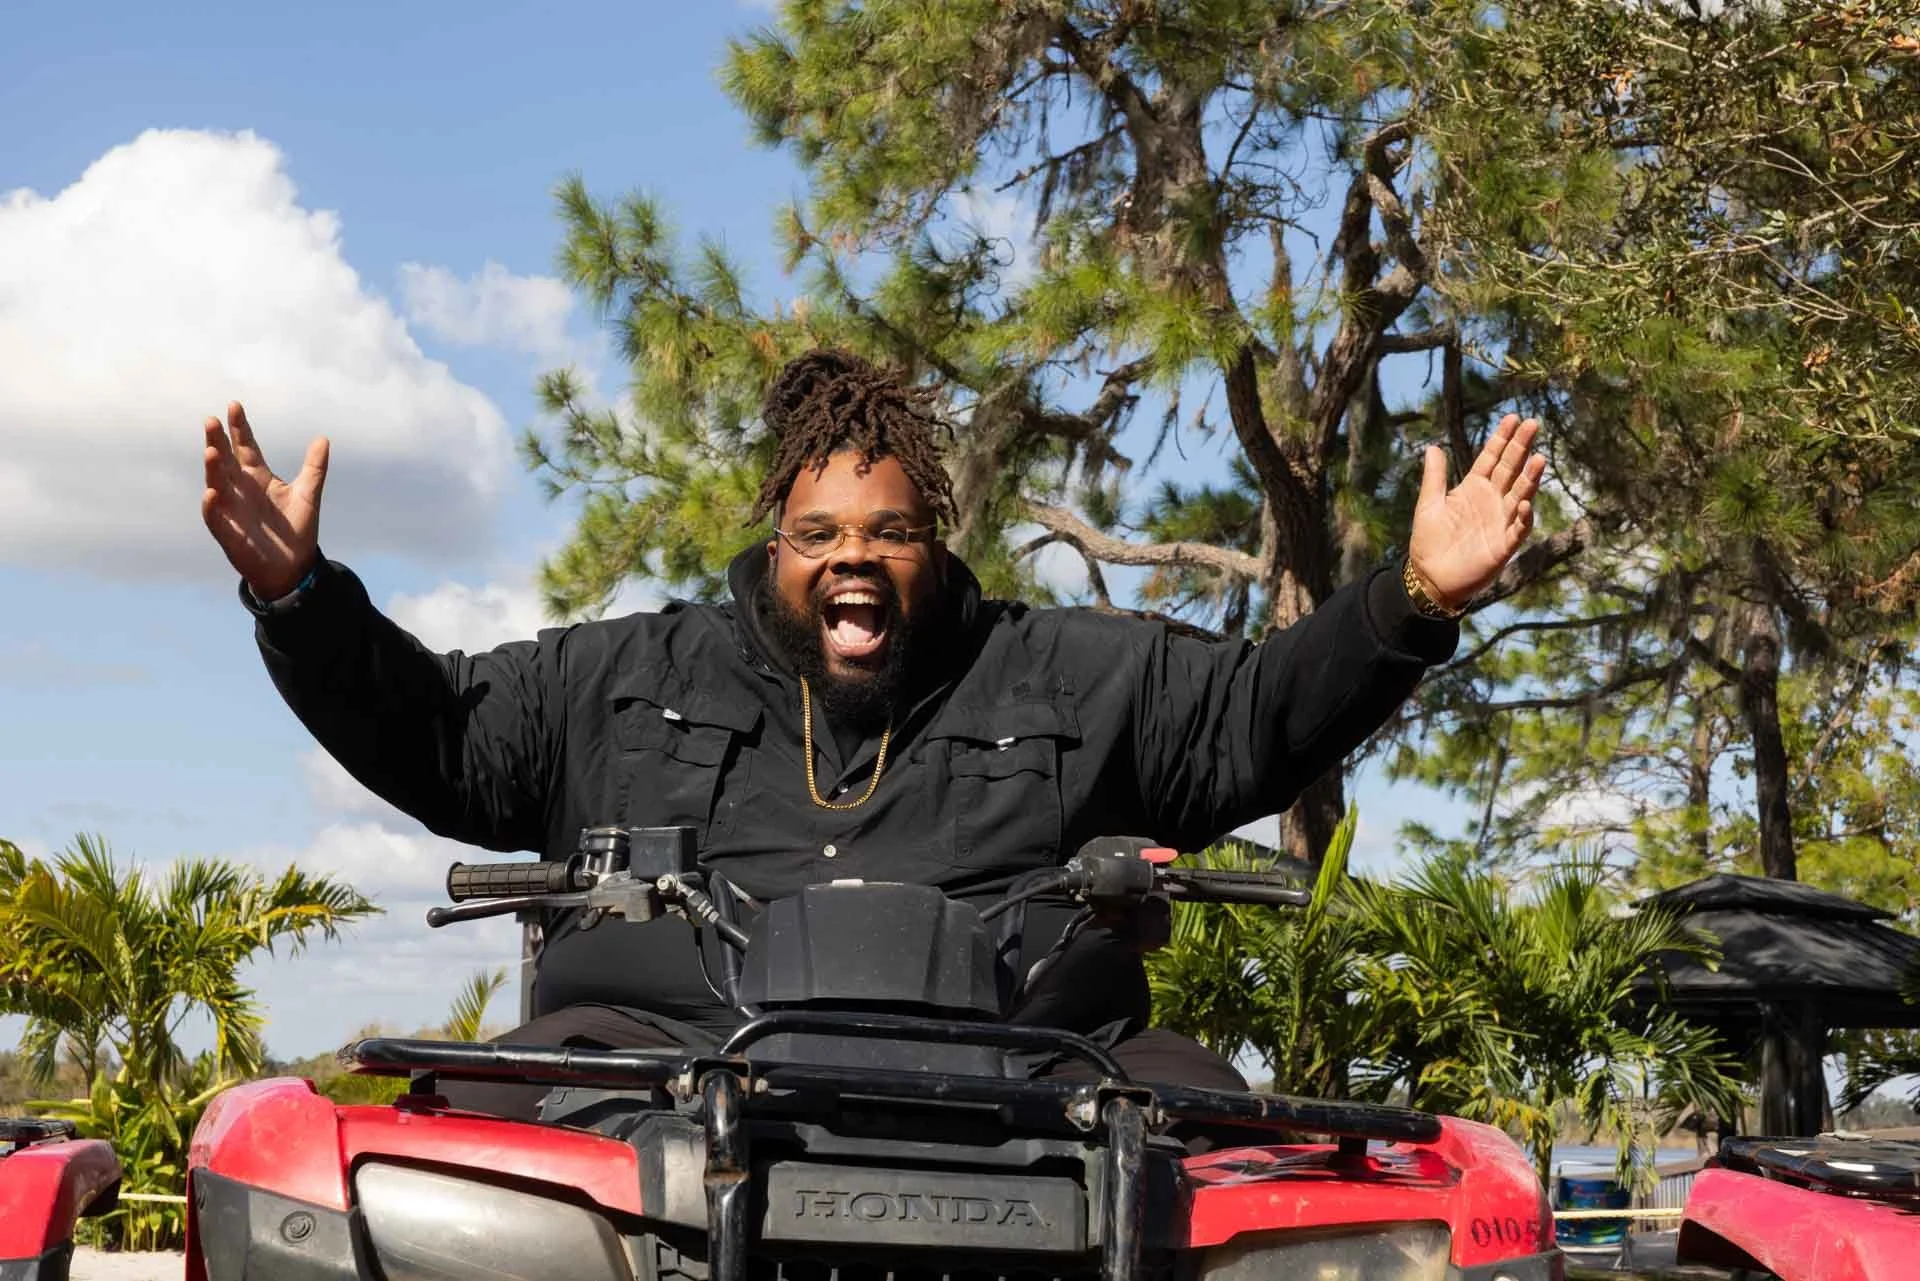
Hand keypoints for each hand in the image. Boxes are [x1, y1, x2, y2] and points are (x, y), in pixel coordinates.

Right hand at [201, 402, 329, 600]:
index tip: (234, 405)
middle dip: (218, 441)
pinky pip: (216, 517)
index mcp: (257, 477)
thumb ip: (314, 468)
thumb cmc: (296, 529)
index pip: (245, 447)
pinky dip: (212, 506)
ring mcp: (231, 509)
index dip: (240, 428)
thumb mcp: (308, 494)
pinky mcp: (228, 532)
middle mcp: (240, 489)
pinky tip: (212, 492)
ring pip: (217, 484)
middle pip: (226, 460)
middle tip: (211, 420)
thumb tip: (323, 438)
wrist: (294, 566)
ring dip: (213, 469)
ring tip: (211, 451)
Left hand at [1407, 413, 1545, 610]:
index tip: (1512, 418)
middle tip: (1532, 424)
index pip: (1492, 459)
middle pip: (1510, 470)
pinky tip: (1524, 503)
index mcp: (1473, 488)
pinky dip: (1522, 517)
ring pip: (1520, 495)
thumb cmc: (1429, 541)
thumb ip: (1434, 477)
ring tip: (1538, 458)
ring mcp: (1500, 522)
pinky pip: (1517, 529)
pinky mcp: (1503, 545)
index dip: (1502, 439)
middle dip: (1521, 448)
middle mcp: (1492, 501)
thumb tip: (1432, 447)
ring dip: (1529, 479)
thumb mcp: (1428, 505)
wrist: (1430, 578)